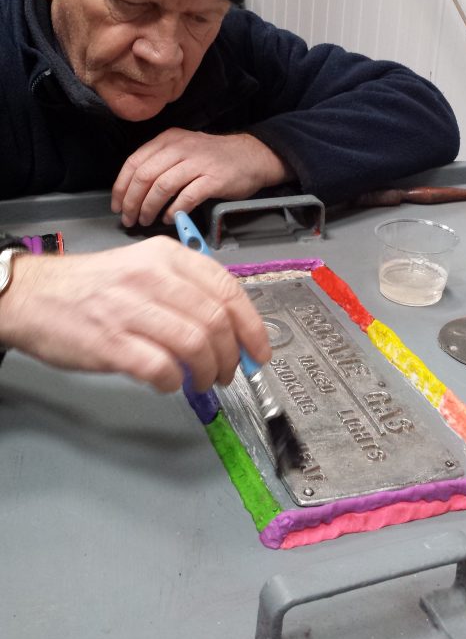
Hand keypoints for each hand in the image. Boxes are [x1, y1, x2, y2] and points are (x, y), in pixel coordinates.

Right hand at [0, 238, 270, 392]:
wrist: (33, 295)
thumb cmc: (92, 287)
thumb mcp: (143, 268)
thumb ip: (185, 291)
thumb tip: (229, 328)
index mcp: (167, 256)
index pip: (227, 289)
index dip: (252, 326)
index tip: (259, 350)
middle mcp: (152, 277)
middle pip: (217, 321)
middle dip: (231, 356)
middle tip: (228, 372)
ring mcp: (131, 309)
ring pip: (196, 344)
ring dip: (207, 372)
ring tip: (201, 382)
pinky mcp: (111, 342)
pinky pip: (161, 368)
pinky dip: (172, 382)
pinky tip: (167, 383)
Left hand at [111, 128, 292, 226]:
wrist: (252, 156)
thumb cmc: (214, 158)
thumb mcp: (183, 149)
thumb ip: (160, 162)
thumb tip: (133, 189)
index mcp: (168, 139)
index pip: (134, 162)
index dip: (121, 187)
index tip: (117, 205)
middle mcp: (180, 148)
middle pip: (144, 176)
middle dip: (132, 201)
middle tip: (129, 219)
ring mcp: (198, 163)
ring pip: (162, 187)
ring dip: (149, 208)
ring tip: (146, 220)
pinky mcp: (214, 179)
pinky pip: (186, 197)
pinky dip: (174, 210)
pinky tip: (169, 218)